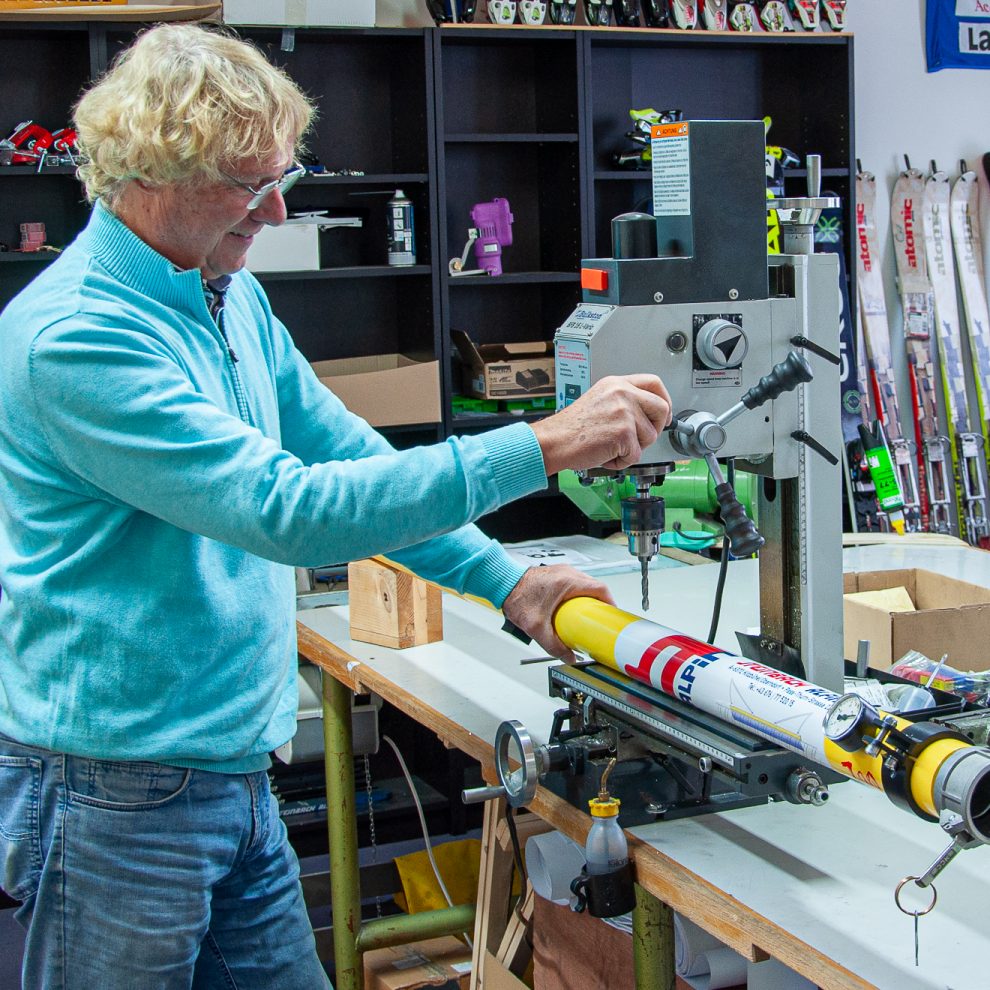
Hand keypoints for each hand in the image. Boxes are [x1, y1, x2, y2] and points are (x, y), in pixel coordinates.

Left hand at [501, 564, 614, 662]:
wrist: (502, 584)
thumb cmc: (516, 597)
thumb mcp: (537, 627)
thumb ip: (553, 645)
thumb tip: (568, 657)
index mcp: (568, 582)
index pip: (601, 590)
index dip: (610, 604)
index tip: (612, 616)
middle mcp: (567, 573)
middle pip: (595, 587)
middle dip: (600, 604)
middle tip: (601, 620)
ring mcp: (561, 572)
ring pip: (585, 584)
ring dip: (589, 599)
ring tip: (588, 616)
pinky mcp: (555, 574)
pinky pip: (575, 584)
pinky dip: (578, 595)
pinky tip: (573, 609)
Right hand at [530, 375, 671, 475]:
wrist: (554, 440)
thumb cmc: (571, 427)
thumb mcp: (599, 401)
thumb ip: (623, 402)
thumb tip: (646, 416)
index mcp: (617, 384)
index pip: (654, 383)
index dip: (664, 399)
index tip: (664, 415)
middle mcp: (623, 394)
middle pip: (661, 409)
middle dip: (655, 428)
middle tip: (639, 438)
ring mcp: (625, 413)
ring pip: (650, 437)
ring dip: (632, 449)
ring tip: (610, 446)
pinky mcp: (624, 434)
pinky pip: (635, 455)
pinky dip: (621, 461)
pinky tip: (605, 454)